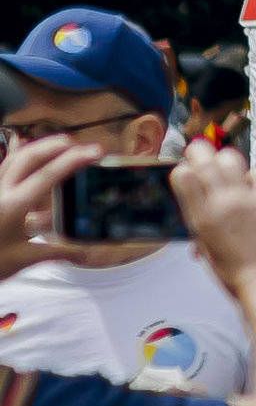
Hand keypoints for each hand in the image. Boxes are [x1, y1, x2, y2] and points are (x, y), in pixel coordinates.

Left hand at [0, 129, 87, 277]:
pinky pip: (4, 167)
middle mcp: (0, 192)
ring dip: (38, 148)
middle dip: (55, 145)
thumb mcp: (22, 260)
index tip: (96, 152)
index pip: (48, 176)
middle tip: (78, 145)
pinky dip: (19, 156)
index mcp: (12, 206)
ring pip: (13, 158)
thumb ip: (56, 252)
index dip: (73, 161)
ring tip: (59, 146)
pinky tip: (26, 155)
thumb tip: (84, 254)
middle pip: (28, 156)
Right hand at [171, 148, 255, 290]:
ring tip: (223, 165)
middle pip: (206, 160)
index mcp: (202, 218)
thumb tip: (198, 205)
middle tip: (198, 152)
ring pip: (232, 159)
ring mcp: (248, 198)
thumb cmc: (234, 271)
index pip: (184, 176)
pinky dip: (253, 174)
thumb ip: (200, 222)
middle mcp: (223, 204)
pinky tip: (250, 183)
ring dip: (224, 159)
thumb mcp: (205, 246)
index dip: (183, 169)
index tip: (184, 168)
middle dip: (198, 151)